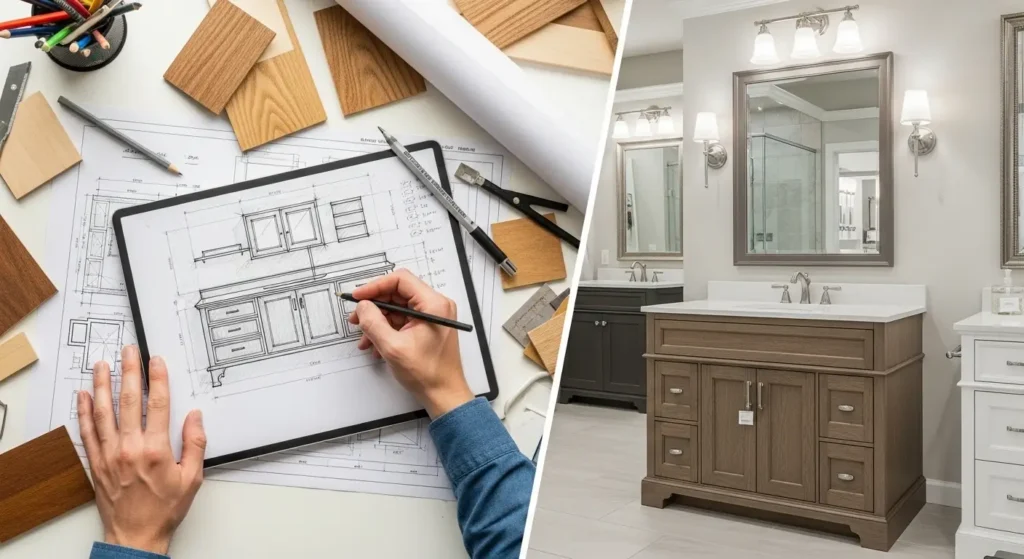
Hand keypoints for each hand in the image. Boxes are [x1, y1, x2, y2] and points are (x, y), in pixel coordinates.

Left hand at [77, 346, 206, 554]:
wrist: (136, 536)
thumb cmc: (164, 510)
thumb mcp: (193, 479)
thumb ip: (196, 444)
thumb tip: (195, 418)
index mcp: (156, 450)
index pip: (158, 405)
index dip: (158, 379)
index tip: (156, 361)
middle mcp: (130, 448)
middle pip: (129, 402)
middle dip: (128, 372)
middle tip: (127, 352)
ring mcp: (109, 455)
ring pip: (104, 412)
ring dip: (102, 386)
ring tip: (101, 365)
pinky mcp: (96, 464)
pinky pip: (88, 432)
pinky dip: (84, 412)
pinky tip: (83, 396)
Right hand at [349, 269, 472, 417]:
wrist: (443, 394)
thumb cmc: (428, 374)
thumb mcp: (393, 347)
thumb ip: (374, 323)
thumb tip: (363, 306)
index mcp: (434, 305)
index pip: (401, 280)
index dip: (375, 286)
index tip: (358, 296)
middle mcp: (435, 306)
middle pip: (397, 294)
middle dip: (374, 307)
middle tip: (357, 318)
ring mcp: (432, 317)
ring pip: (397, 308)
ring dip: (378, 322)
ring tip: (365, 338)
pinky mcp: (427, 327)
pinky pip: (402, 320)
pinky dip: (386, 330)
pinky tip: (376, 345)